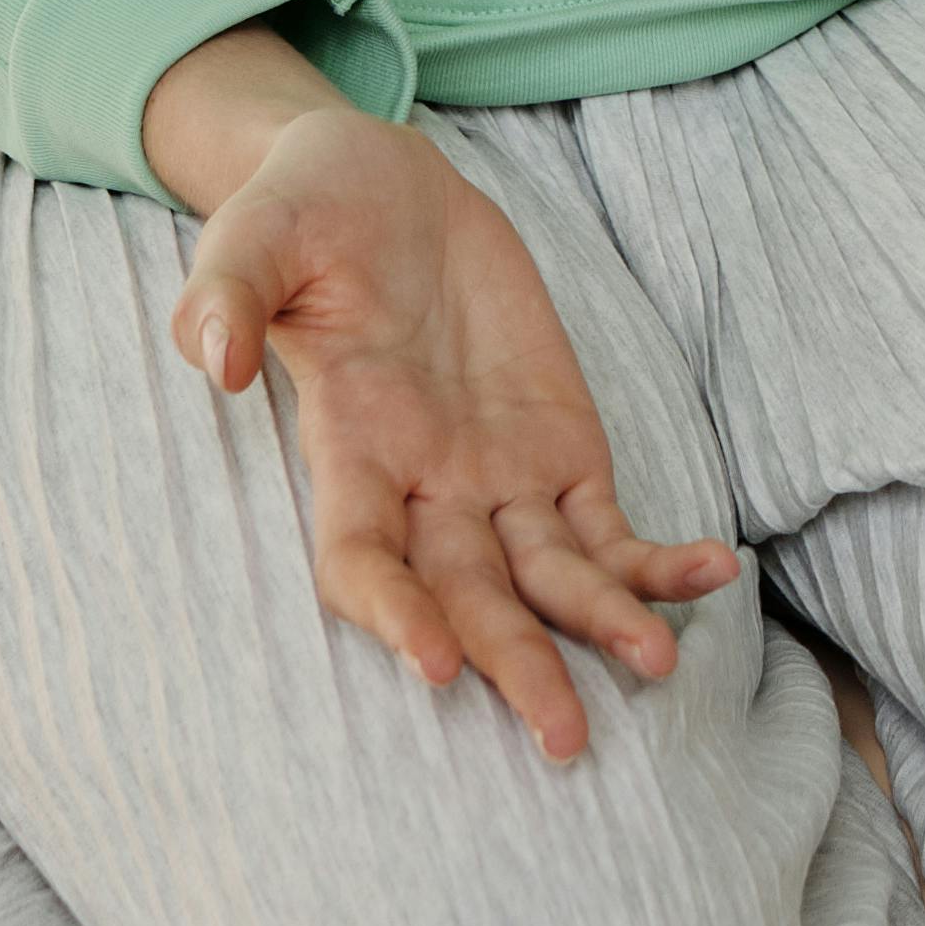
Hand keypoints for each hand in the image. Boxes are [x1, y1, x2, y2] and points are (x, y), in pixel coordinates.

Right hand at [157, 70, 735, 756]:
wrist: (378, 186)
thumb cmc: (301, 214)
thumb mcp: (251, 233)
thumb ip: (227, 291)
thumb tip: (212, 357)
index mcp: (345, 448)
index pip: (361, 559)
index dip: (393, 614)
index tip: (433, 662)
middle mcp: (422, 487)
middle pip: (470, 598)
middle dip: (516, 666)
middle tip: (564, 738)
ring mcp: (496, 476)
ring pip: (549, 579)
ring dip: (602, 625)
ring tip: (660, 662)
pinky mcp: (559, 448)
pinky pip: (608, 527)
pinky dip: (655, 560)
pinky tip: (712, 575)